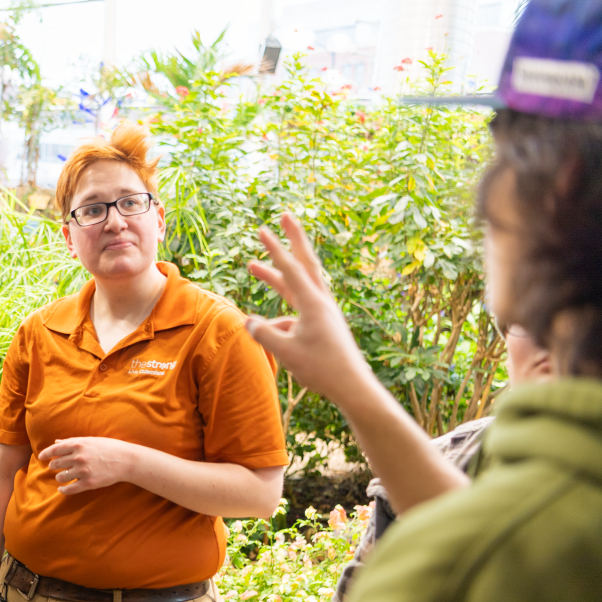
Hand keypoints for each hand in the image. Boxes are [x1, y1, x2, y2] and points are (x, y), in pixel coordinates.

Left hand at [39, 437, 136, 494]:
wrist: (125, 460)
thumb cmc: (108, 447)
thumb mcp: (89, 441)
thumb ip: (71, 442)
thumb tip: (56, 442)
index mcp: (77, 444)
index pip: (54, 450)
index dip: (45, 454)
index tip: (41, 457)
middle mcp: (78, 457)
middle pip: (55, 464)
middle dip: (54, 466)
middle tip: (56, 467)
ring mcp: (83, 471)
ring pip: (60, 477)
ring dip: (59, 477)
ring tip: (62, 476)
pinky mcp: (88, 483)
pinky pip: (69, 489)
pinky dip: (63, 490)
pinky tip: (62, 489)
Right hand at [245, 213, 376, 405]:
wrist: (352, 386)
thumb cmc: (321, 369)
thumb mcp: (286, 353)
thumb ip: (264, 334)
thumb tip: (249, 321)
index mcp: (313, 304)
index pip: (291, 270)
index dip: (275, 249)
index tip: (262, 229)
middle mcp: (321, 302)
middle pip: (305, 263)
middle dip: (292, 239)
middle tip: (284, 216)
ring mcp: (324, 312)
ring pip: (298, 285)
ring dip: (277, 275)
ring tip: (253, 267)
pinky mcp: (323, 323)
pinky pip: (296, 311)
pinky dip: (280, 317)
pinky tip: (270, 334)